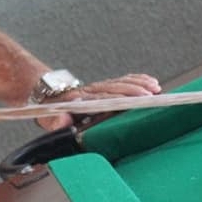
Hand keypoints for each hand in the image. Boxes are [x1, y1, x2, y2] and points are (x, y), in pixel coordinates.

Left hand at [35, 73, 161, 130]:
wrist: (47, 93)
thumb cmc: (50, 110)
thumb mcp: (48, 119)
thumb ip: (55, 122)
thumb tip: (64, 120)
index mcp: (80, 100)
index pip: (101, 99)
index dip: (116, 99)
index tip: (129, 100)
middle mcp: (91, 91)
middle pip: (115, 88)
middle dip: (133, 90)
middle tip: (149, 95)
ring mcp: (99, 87)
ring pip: (121, 83)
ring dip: (139, 84)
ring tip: (154, 88)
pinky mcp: (104, 86)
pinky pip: (123, 80)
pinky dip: (137, 79)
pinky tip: (150, 81)